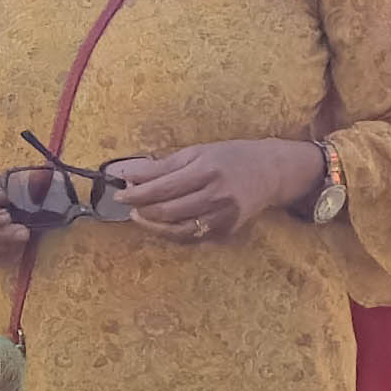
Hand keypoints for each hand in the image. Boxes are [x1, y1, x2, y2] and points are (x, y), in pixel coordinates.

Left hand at [107, 137, 325, 242]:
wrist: (271, 171)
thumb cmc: (231, 157)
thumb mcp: (197, 152)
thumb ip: (161, 165)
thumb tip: (125, 171)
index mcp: (207, 171)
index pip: (161, 188)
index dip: (135, 193)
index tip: (119, 193)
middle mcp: (216, 196)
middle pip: (167, 211)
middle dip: (140, 209)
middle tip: (127, 204)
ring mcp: (223, 217)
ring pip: (177, 230)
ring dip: (153, 226)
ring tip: (140, 216)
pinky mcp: (227, 232)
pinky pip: (191, 238)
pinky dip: (171, 234)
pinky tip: (162, 224)